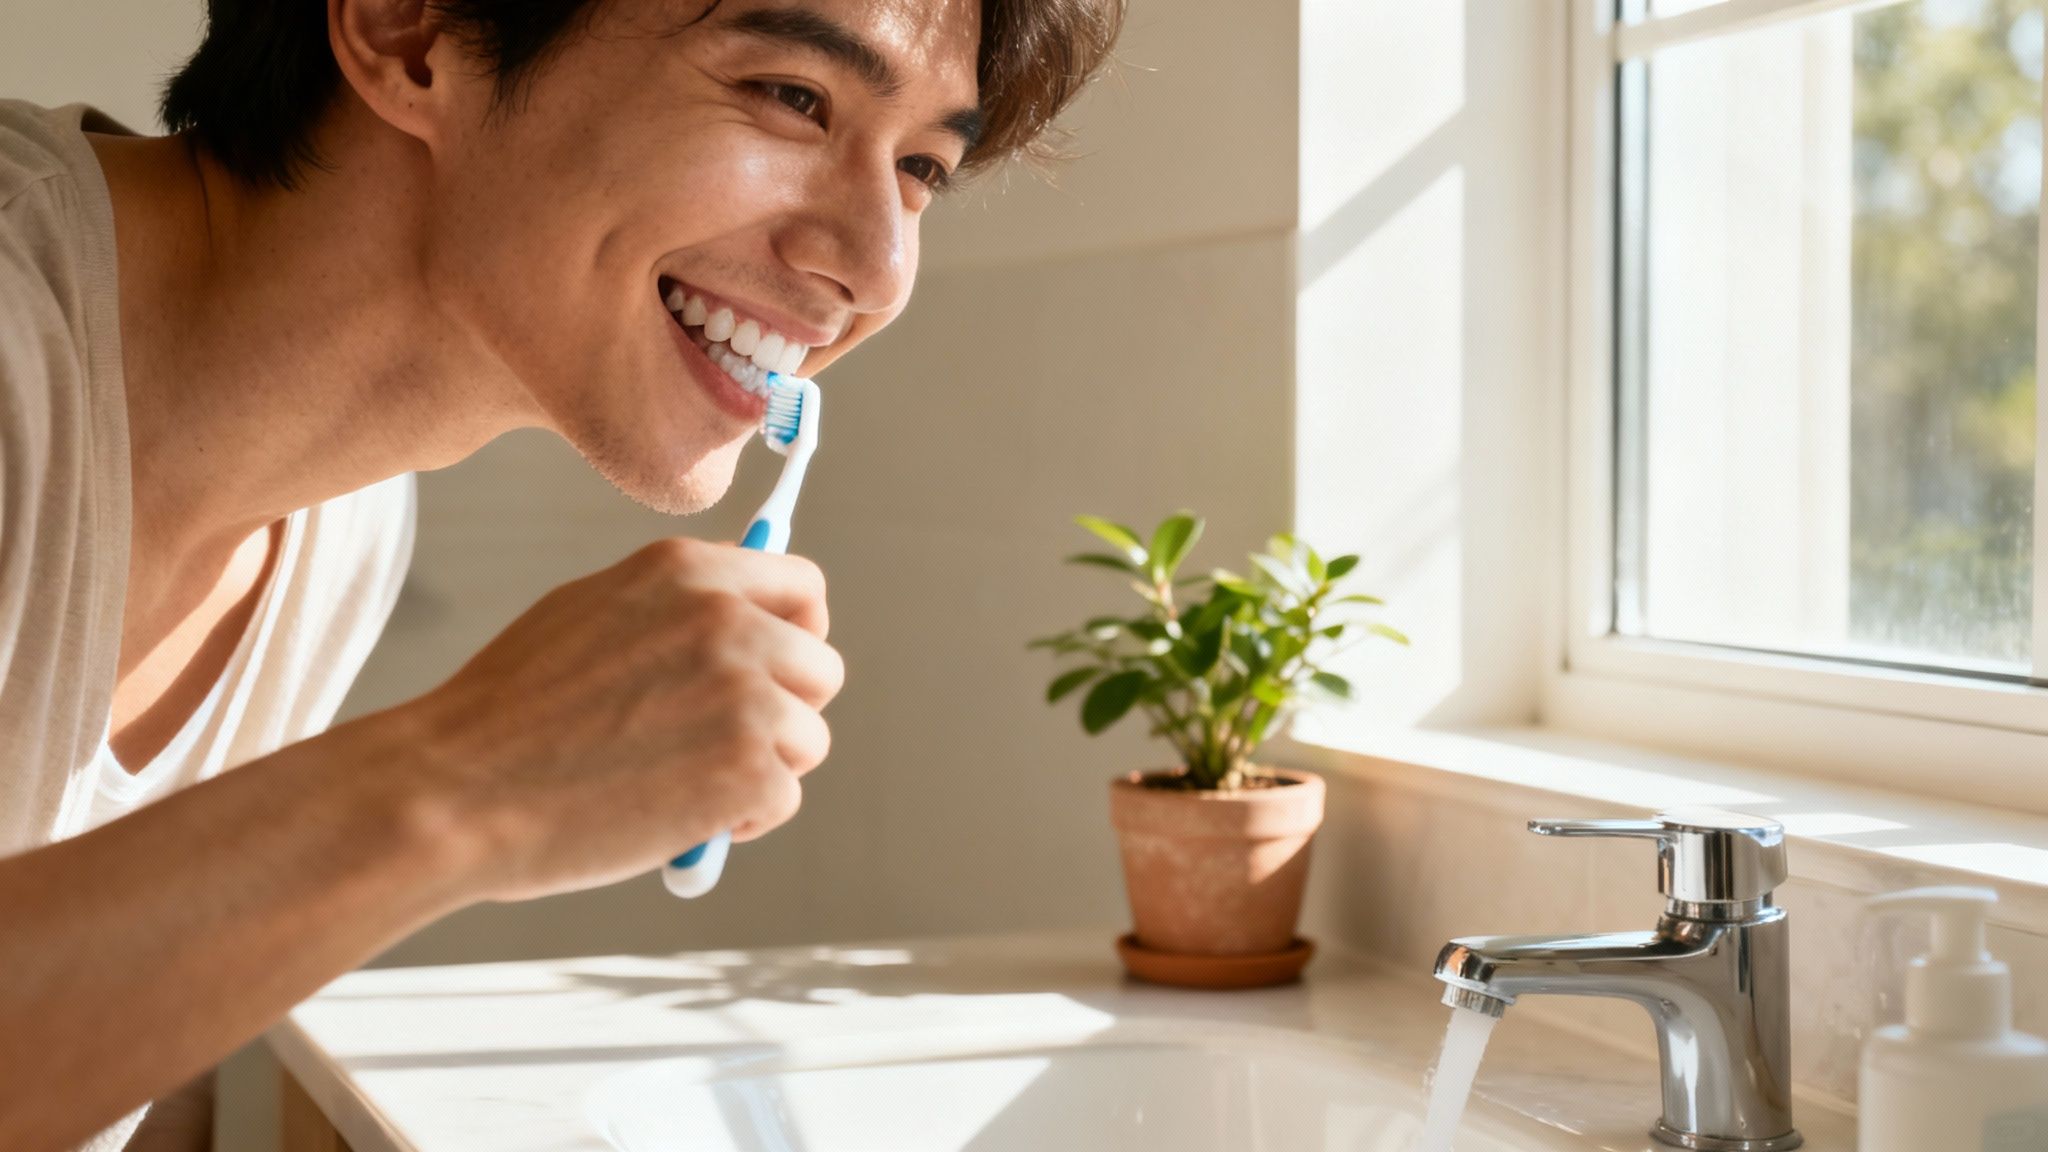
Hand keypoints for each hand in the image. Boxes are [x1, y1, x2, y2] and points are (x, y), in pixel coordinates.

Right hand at [395, 537, 842, 901]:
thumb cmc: (506, 716)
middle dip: (783, 711)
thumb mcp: (591, 613)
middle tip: (719, 746)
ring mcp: (746, 693)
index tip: (779, 670)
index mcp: (687, 571)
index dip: (797, 633)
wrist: (453, 794)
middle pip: (820, 667)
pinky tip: (672, 819)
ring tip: (680, 785)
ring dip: (761, 770)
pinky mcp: (751, 767)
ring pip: (807, 738)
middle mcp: (728, 620)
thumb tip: (743, 614)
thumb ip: (674, 607)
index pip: (801, 587)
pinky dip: (741, 821)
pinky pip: (783, 798)